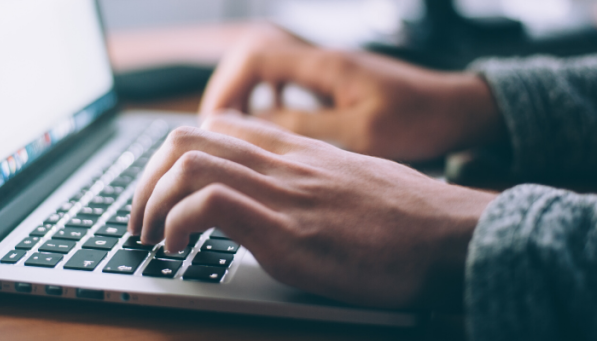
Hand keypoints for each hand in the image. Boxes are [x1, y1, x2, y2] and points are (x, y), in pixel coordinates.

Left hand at [128, 115, 496, 309]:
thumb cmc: (411, 218)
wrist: (455, 236)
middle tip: (141, 217)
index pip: (218, 126)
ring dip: (151, 202)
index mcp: (298, 152)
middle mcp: (284, 164)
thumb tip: (284, 199)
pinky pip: (210, 205)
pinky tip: (178, 249)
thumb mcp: (354, 182)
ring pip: (188, 164)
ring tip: (150, 236)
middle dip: (147, 179)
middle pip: (187, 138)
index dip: (176, 155)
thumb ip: (311, 180)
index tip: (166, 190)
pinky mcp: (288, 233)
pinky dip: (177, 224)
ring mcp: (284, 194)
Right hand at [200, 24, 504, 161]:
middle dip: (228, 91)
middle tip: (217, 130)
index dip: (227, 87)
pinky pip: (285, 81)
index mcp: (325, 65)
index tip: (216, 123)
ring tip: (234, 130)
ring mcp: (327, 69)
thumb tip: (256, 126)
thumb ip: (307, 128)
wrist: (457, 109)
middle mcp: (321, 60)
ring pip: (267, 69)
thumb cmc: (419, 120)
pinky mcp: (334, 82)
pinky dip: (267, 99)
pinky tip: (269, 124)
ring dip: (245, 95)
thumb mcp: (362, 133)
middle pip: (253, 57)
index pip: (256, 57)